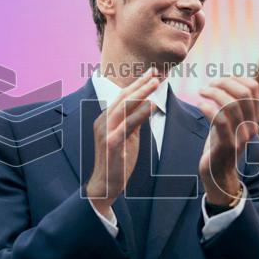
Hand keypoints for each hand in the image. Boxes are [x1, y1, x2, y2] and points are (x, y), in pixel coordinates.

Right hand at [85, 70, 159, 217]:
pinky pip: (128, 124)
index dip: (137, 84)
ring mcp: (105, 131)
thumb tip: (145, 106)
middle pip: (123, 97)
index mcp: (105, 119)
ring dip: (142, 93)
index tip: (152, 73)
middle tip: (156, 72)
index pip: (122, 96)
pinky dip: (140, 113)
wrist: (104, 186)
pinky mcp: (111, 142)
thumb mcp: (127, 138)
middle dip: (140, 83)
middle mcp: (102, 121)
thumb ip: (133, 122)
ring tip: (156, 83)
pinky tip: (152, 105)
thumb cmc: (117, 163)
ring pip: (124, 106)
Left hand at [197, 77, 258, 205]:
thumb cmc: (220, 146)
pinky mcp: (227, 145)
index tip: (218, 80)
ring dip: (213, 93)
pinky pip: (220, 121)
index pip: (253, 87)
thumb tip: (224, 81)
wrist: (219, 176)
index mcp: (253, 118)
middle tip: (207, 86)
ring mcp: (240, 136)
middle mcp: (250, 126)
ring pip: (231, 104)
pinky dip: (208, 108)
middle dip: (223, 82)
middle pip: (243, 92)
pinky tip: (199, 105)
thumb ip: (231, 106)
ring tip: (200, 92)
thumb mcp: (228, 123)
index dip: (234, 77)